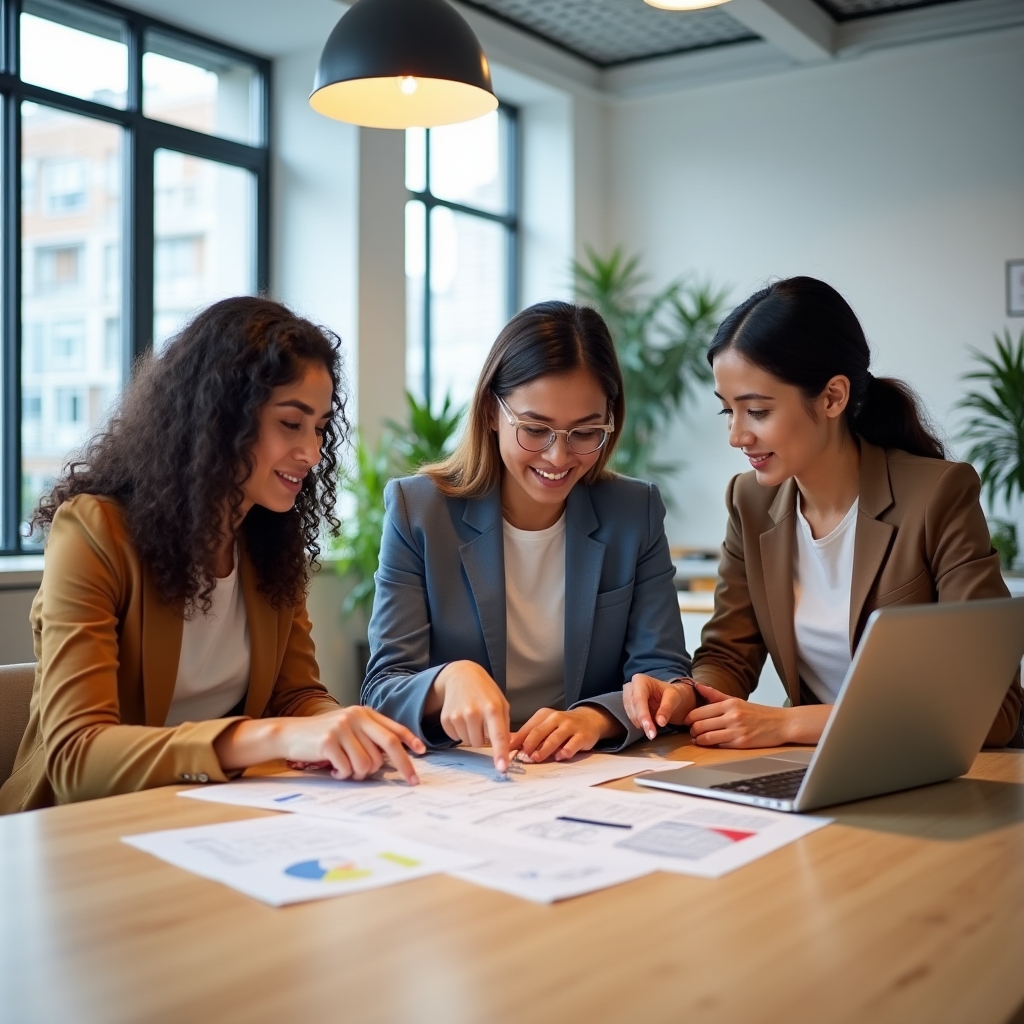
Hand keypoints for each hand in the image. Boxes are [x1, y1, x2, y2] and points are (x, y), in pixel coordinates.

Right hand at [215, 707, 425, 783]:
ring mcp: (342, 728)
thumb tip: (396, 757)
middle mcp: (355, 717)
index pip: (392, 728)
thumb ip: (369, 736)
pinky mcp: (328, 742)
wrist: (289, 734)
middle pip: (388, 745)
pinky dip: (343, 774)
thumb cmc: (322, 736)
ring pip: (367, 763)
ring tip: (346, 770)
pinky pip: (348, 769)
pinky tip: (333, 769)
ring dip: (360, 774)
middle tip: (411, 781)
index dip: (410, 740)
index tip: (422, 753)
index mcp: (363, 713)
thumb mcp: (348, 728)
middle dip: (404, 765)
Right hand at [428, 661, 510, 771]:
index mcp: (492, 708)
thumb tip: (505, 751)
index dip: (500, 753)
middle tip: (481, 720)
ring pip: (467, 742)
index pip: (498, 735)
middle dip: (482, 736)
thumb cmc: (486, 692)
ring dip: (471, 733)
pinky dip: (460, 730)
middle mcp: (473, 712)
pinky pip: (455, 737)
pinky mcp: (445, 719)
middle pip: (479, 743)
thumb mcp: (502, 704)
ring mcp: (457, 716)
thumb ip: (505, 727)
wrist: (461, 675)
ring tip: (472, 715)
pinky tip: (461, 715)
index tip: (502, 768)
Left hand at [510, 706, 619, 762]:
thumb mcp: (545, 725)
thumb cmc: (562, 726)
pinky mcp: (582, 735)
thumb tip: (507, 744)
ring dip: (544, 749)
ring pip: (554, 738)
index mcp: (544, 715)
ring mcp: (570, 726)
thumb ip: (528, 735)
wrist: (589, 719)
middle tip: (522, 756)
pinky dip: (565, 751)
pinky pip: (573, 744)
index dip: (517, 741)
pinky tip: (560, 756)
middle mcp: (556, 718)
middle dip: (529, 744)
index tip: (508, 751)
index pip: (528, 728)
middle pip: (539, 731)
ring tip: (536, 758)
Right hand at [622, 674, 697, 739]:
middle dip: (642, 722)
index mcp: (640, 680)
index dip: (643, 716)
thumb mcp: (674, 697)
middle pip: (632, 707)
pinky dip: (639, 724)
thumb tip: (660, 722)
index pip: (638, 700)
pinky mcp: (628, 706)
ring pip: (629, 713)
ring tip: (652, 732)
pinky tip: (647, 728)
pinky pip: (630, 717)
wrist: (670, 697)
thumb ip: (666, 708)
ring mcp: (627, 696)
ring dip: (640, 725)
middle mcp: (630, 686)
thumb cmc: (672, 694)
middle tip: (652, 735)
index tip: (650, 731)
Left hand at [683, 684, 828, 747]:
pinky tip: (711, 744)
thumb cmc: (760, 713)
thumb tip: (698, 686)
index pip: (699, 711)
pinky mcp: (742, 743)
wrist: (782, 723)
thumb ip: (715, 695)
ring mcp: (737, 730)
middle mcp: (732, 716)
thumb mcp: (737, 700)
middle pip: (700, 724)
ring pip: (707, 737)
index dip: (689, 718)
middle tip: (691, 731)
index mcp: (729, 704)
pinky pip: (719, 745)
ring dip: (699, 739)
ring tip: (698, 739)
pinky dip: (712, 745)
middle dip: (692, 730)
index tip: (687, 721)